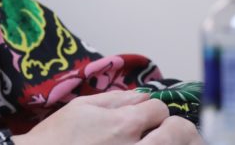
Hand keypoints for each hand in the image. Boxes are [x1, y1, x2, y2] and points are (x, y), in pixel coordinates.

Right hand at [11, 90, 202, 144]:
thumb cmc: (58, 135)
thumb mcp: (82, 107)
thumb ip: (116, 99)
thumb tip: (142, 96)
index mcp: (124, 124)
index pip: (159, 110)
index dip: (152, 110)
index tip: (144, 116)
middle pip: (177, 134)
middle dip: (171, 129)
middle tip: (159, 132)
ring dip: (167, 142)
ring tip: (152, 140)